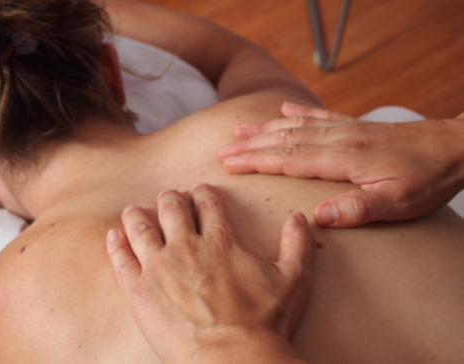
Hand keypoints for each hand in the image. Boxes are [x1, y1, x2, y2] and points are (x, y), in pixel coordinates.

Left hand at [106, 184, 314, 363]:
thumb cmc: (264, 322)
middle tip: (168, 199)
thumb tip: (300, 218)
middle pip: (171, 207)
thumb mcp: (293, 280)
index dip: (203, 193)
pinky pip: (121, 258)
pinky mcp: (139, 289)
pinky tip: (114, 235)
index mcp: (220, 240)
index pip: (207, 203)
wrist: (232, 358)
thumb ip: (297, 245)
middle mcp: (186, 245)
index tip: (199, 191)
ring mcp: (159, 266)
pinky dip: (116, 243)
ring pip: (141, 226)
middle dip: (170, 199)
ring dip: (137, 214)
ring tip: (134, 210)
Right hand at [217, 102, 463, 227]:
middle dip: (250, 145)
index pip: (289, 159)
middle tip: (222, 149)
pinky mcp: (355, 127)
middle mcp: (338, 139)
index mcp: (343, 158)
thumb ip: (358, 207)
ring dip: (265, 129)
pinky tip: (283, 109)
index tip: (229, 162)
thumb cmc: (429, 177)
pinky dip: (297, 113)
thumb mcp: (399, 201)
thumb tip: (317, 216)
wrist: (458, 147)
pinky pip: (319, 116)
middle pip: (284, 140)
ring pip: (296, 127)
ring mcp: (346, 129)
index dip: (256, 160)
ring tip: (239, 129)